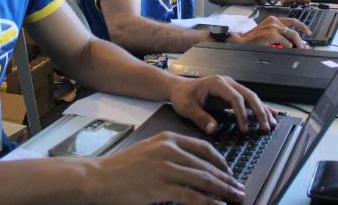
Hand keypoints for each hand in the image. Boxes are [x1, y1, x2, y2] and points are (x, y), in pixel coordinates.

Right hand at [88, 130, 245, 203]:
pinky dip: (209, 203)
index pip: (204, 148)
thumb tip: (192, 167)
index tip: (229, 172)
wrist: (98, 178)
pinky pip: (192, 196)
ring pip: (204, 180)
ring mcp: (166, 168)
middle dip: (227, 179)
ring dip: (224, 191)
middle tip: (239, 189)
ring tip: (236, 198)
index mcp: (168, 139)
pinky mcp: (161, 187)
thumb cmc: (121, 168)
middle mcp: (169, 150)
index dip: (221, 162)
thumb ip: (170, 154)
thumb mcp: (149, 151)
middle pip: (208, 165)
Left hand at [170, 75, 275, 133]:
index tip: (244, 128)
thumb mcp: (187, 107)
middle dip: (259, 111)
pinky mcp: (232, 94)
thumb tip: (214, 129)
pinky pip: (248, 100)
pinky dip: (259, 108)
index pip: (235, 97)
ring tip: (272, 124)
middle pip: (248, 95)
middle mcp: (227, 83)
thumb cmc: (182, 96)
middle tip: (266, 127)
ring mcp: (231, 87)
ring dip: (262, 110)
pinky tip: (270, 114)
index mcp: (217, 83)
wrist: (179, 89)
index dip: (241, 113)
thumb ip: (200, 117)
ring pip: (251, 97)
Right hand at [233, 15, 310, 47]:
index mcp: (273, 20)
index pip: (291, 21)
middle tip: (303, 47)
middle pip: (293, 30)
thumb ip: (280, 36)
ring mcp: (272, 26)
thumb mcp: (269, 35)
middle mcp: (273, 21)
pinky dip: (288, 46)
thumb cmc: (254, 40)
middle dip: (300, 40)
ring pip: (291, 35)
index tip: (308, 32)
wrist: (242, 41)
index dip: (302, 26)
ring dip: (297, 44)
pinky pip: (285, 41)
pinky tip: (287, 48)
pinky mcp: (270, 33)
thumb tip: (293, 42)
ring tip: (299, 49)